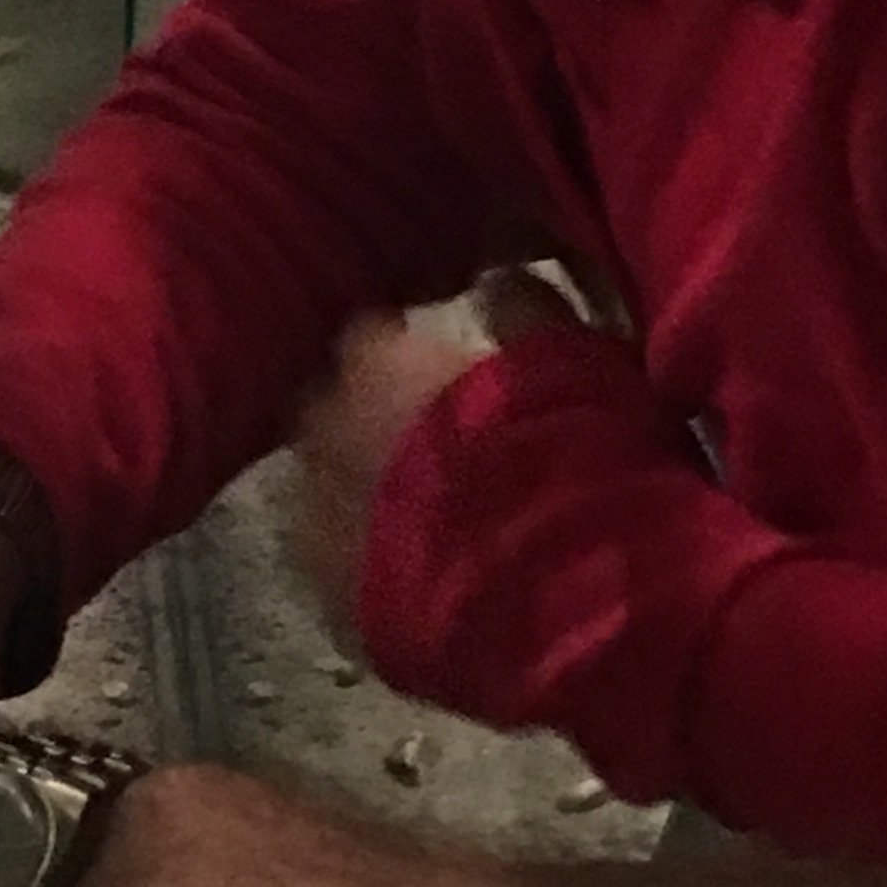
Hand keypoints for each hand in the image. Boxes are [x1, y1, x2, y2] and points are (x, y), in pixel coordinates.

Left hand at [289, 270, 580, 646]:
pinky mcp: (334, 606)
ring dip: (365, 499)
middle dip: (367, 424)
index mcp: (376, 365)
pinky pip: (342, 575)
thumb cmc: (562, 452)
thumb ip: (527, 313)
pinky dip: (372, 570)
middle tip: (428, 445)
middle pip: (329, 414)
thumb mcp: (566, 358)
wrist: (552, 588)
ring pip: (326, 497)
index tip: (438, 369)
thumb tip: (505, 280)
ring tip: (429, 522)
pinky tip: (423, 583)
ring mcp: (320, 526)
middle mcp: (328, 436)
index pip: (367, 337)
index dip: (403, 354)